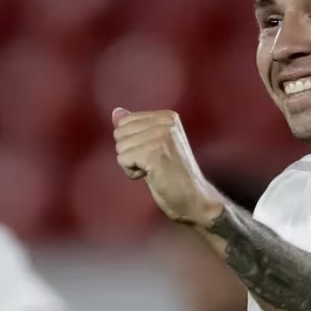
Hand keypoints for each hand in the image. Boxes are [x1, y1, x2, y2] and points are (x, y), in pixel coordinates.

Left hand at [112, 108, 223, 226]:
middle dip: (130, 152)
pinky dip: (132, 172)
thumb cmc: (172, 176)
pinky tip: (151, 175)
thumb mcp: (151, 146)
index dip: (132, 143)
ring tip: (154, 170)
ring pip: (120, 147)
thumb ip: (134, 127)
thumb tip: (116, 112)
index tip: (153, 154)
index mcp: (167, 116)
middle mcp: (165, 121)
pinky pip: (122, 159)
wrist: (194, 198)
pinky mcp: (154, 151)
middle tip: (153, 164)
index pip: (124, 122)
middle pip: (120, 133)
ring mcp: (161, 135)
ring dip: (132, 164)